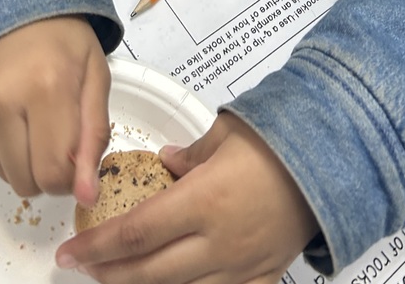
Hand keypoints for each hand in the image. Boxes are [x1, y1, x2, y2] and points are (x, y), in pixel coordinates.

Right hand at [0, 16, 109, 201]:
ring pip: (7, 177)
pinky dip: (7, 151)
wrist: (14, 8)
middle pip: (28, 183)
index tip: (78, 155)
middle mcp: (3, 102)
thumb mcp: (96, 78)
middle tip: (59, 139)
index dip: (72, 177)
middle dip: (50, 173)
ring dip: (27, 164)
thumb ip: (95, 137)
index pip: (55, 173)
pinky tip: (16, 117)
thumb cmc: (63, 42)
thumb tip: (87, 195)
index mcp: (47, 88)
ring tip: (37, 122)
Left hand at [55, 111, 318, 283]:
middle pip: (149, 271)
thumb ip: (188, 154)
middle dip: (110, 274)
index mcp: (203, 201)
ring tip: (119, 280)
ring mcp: (240, 267)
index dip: (99, 248)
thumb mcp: (226, 135)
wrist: (334, 162)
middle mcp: (217, 242)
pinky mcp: (263, 278)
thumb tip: (163, 163)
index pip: (136, 232)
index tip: (69, 254)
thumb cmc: (278, 142)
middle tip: (84, 270)